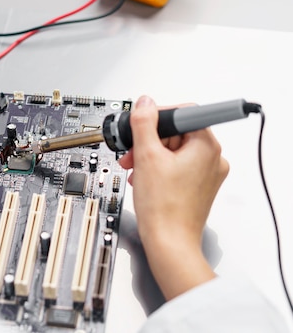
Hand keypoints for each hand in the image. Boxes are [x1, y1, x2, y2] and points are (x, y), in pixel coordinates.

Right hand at [118, 95, 229, 300]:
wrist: (169, 242)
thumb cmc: (164, 207)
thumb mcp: (146, 155)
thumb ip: (144, 122)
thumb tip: (145, 103)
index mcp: (207, 145)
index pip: (182, 111)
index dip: (157, 116)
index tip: (142, 125)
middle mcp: (213, 158)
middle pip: (176, 132)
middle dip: (149, 140)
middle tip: (133, 152)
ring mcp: (208, 174)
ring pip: (174, 149)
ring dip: (151, 154)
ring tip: (136, 167)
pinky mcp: (199, 186)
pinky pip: (177, 166)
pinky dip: (159, 167)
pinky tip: (145, 177)